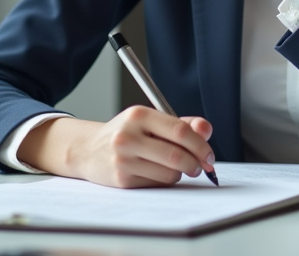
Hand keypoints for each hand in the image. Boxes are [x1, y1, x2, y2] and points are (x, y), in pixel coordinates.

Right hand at [19, 108, 214, 187]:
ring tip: (174, 167)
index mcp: (139, 115)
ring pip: (170, 173)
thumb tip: (206, 130)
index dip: (200, 145)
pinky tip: (156, 172)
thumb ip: (181, 124)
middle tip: (202, 166)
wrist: (89, 150)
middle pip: (177, 155)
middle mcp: (128, 135)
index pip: (180, 131)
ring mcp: (123, 158)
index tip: (209, 155)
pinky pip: (157, 184)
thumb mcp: (150, 121)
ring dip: (180, 173)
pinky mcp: (122, 179)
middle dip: (196, 163)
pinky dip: (164, 180)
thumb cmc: (127, 134)